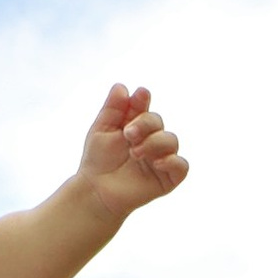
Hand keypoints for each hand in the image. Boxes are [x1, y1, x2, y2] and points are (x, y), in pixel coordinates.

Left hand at [74, 81, 187, 216]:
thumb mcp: (101, 130)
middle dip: (144, 123)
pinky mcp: (168, 178)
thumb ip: (112, 108)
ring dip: (153, 142)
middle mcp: (151, 140)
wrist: (96, 191)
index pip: (144, 108)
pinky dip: (172, 160)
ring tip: (135, 152)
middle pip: (158, 121)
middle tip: (128, 135)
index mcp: (136, 126)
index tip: (139, 95)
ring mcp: (161, 158)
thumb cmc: (98, 161)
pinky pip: (181, 165)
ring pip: (171, 140)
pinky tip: (156, 162)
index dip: (142, 101)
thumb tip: (122, 86)